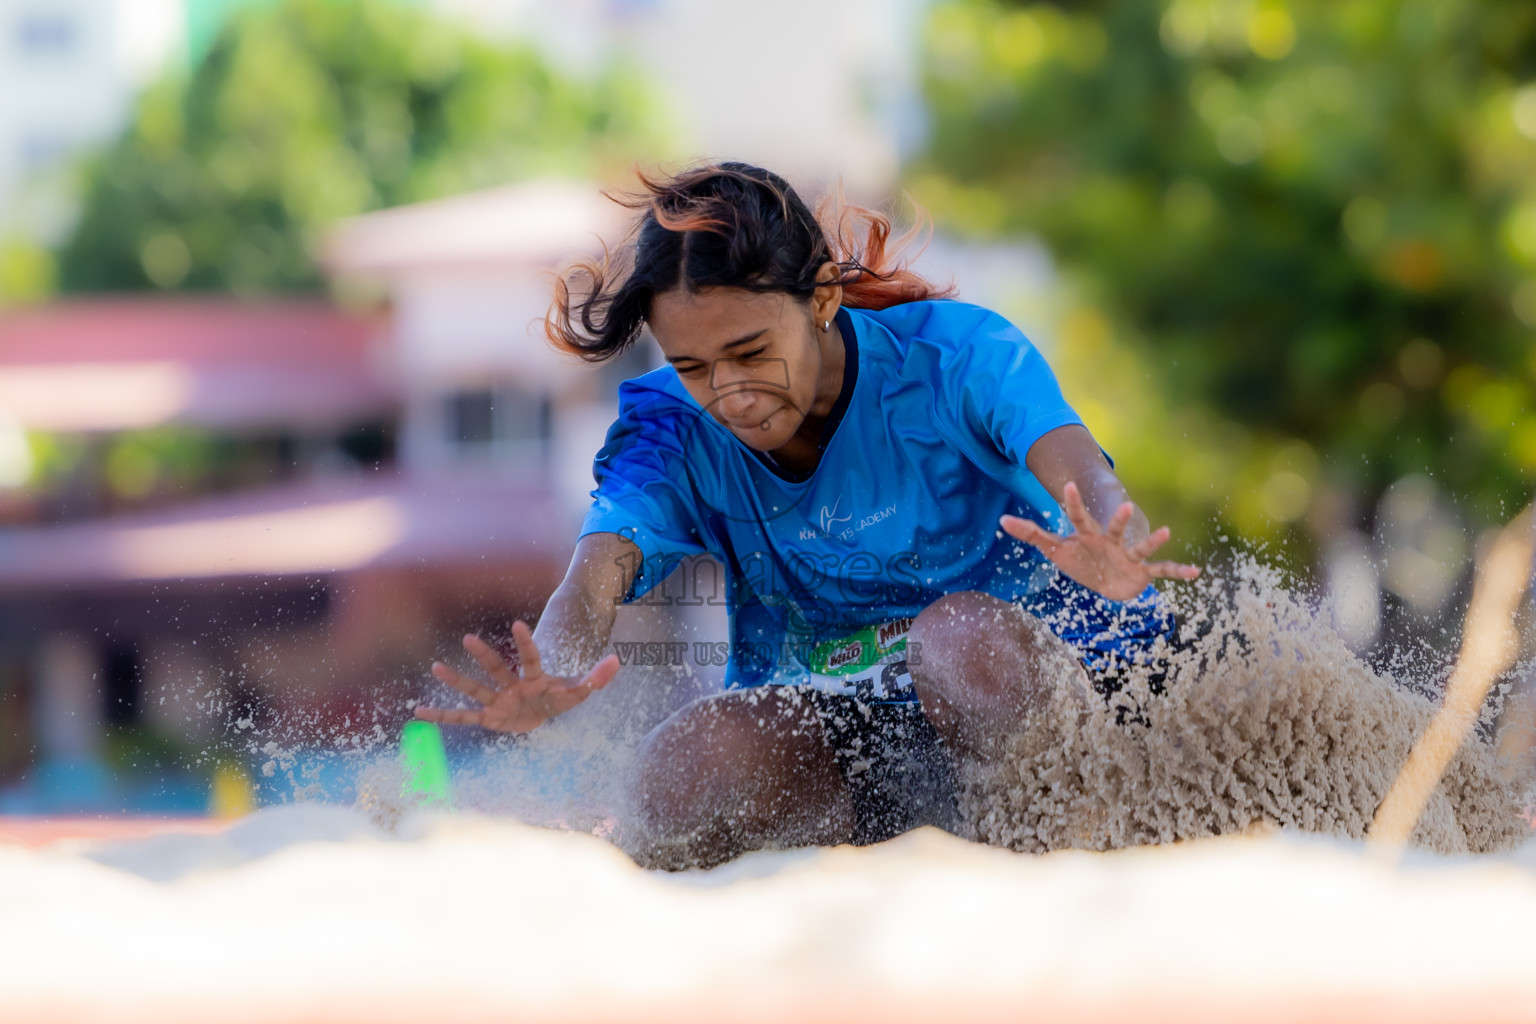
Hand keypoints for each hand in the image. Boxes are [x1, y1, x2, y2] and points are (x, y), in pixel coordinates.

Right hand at [414, 620, 620, 732]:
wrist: (543, 708)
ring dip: (456, 680)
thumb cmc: (560, 696)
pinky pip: (462, 717)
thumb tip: (617, 662)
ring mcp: (498, 700)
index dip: (526, 643)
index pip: (531, 658)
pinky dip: (442, 717)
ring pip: (475, 689)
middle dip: (484, 656)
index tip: (517, 624)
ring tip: (435, 667)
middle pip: (497, 669)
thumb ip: (597, 678)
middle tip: (467, 639)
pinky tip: (418, 712)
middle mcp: (512, 685)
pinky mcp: (489, 717)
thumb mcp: (581, 691)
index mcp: (535, 677)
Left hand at [1000, 481, 1200, 601]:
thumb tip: (1002, 520)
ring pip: (1141, 546)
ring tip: (1166, 532)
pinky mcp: (1142, 572)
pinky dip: (1178, 572)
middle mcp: (1111, 541)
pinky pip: (1162, 570)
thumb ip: (1031, 534)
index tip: (1068, 484)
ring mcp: (1128, 555)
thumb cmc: (1080, 561)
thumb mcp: (1055, 550)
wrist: (1107, 581)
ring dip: (1152, 541)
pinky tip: (1196, 574)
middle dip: (1120, 519)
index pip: (1078, 517)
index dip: (1073, 503)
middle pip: (1114, 528)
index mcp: (1088, 535)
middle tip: (1126, 505)